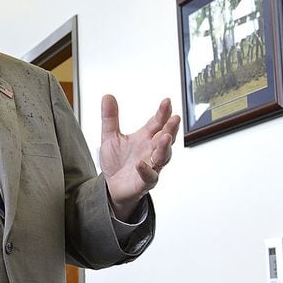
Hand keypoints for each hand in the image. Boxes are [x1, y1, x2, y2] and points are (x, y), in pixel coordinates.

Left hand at [99, 95, 180, 219]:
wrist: (112, 187)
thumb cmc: (116, 163)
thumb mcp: (110, 137)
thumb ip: (110, 118)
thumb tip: (107, 96)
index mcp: (145, 138)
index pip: (157, 123)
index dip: (162, 113)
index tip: (166, 102)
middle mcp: (151, 151)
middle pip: (165, 138)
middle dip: (170, 129)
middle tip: (175, 118)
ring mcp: (151, 166)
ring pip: (163, 157)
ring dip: (164, 148)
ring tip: (165, 137)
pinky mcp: (145, 182)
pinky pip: (149, 177)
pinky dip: (146, 170)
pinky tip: (141, 164)